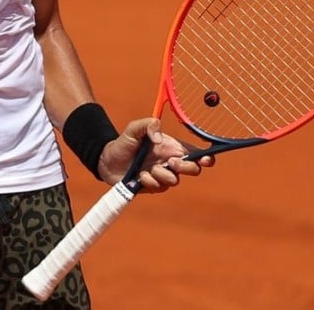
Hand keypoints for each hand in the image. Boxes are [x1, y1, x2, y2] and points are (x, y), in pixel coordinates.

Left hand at [97, 118, 213, 192]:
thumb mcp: (134, 128)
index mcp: (172, 147)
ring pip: (175, 181)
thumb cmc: (123, 143)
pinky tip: (140, 176)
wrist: (107, 161)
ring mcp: (163, 175)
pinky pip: (159, 188)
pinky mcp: (153, 186)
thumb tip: (159, 138)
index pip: (196, 153)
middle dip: (185, 167)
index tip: (205, 159)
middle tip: (169, 162)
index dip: (206, 158)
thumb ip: (148, 125)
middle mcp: (171, 162)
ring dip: (161, 174)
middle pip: (193, 170)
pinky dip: (150, 181)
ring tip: (147, 168)